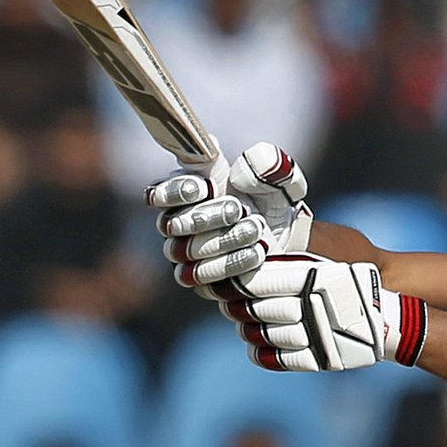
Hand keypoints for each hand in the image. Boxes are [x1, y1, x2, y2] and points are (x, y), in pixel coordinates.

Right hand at [149, 142, 310, 291]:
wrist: (288, 245)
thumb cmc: (273, 205)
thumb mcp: (277, 181)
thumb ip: (263, 165)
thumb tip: (237, 167)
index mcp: (187, 193)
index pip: (158, 194)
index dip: (174, 191)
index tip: (205, 186)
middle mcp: (179, 224)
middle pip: (173, 224)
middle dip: (207, 216)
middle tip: (238, 209)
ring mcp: (187, 255)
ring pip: (188, 251)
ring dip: (223, 240)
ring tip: (255, 229)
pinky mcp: (201, 282)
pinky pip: (204, 278)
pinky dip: (232, 264)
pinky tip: (258, 254)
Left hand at [230, 252, 426, 373]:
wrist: (390, 310)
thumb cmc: (356, 272)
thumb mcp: (329, 249)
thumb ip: (294, 246)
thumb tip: (256, 240)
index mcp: (309, 274)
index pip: (255, 279)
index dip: (233, 280)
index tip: (222, 279)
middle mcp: (310, 304)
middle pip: (254, 307)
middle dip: (236, 305)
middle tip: (227, 300)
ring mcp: (315, 333)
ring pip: (262, 334)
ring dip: (247, 329)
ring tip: (242, 322)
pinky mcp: (320, 357)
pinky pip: (279, 359)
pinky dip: (262, 354)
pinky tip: (256, 346)